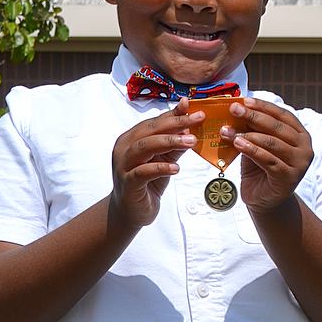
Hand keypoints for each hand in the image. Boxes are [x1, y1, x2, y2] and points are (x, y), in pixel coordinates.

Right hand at [109, 97, 201, 230]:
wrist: (130, 212)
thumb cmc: (147, 183)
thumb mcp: (164, 160)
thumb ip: (174, 145)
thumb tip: (189, 126)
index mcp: (132, 138)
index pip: (155, 122)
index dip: (175, 114)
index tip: (195, 108)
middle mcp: (125, 148)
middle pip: (150, 130)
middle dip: (175, 123)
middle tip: (197, 120)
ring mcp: (124, 165)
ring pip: (145, 147)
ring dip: (169, 142)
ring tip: (190, 141)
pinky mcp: (128, 183)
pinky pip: (143, 172)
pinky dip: (160, 168)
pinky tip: (176, 167)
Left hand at [225, 96, 312, 212]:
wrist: (265, 201)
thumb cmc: (260, 169)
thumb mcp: (257, 145)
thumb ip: (253, 130)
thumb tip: (236, 109)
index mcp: (300, 135)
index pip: (282, 115)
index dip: (263, 106)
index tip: (244, 100)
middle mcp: (305, 148)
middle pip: (277, 127)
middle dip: (253, 116)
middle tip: (233, 110)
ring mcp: (299, 164)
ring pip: (272, 143)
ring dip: (248, 134)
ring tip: (227, 130)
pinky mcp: (289, 178)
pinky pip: (268, 160)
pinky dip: (252, 150)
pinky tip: (238, 144)